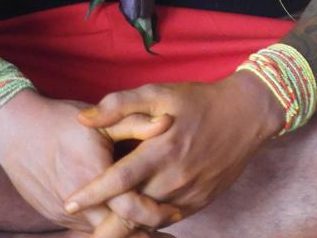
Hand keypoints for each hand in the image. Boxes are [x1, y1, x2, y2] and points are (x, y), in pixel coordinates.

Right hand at [0, 89, 171, 232]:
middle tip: (169, 224)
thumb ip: (135, 124)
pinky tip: (124, 222)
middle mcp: (75, 203)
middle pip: (116, 230)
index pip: (129, 208)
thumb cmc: (62, 122)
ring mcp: (62, 213)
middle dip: (143, 229)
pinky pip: (86, 228)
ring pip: (100, 232)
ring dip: (124, 230)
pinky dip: (106, 226)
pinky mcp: (54, 216)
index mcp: (91, 177)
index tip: (176, 212)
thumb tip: (167, 122)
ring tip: (152, 227)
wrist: (15, 131)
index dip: (155, 213)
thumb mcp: (102, 121)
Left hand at [65, 73, 281, 236]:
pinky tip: (134, 223)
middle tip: (81, 226)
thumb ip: (120, 105)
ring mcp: (189, 193)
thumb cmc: (199, 101)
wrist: (247, 114)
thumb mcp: (161, 93)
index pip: (119, 179)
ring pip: (148, 221)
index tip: (69, 203)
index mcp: (162, 149)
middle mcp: (175, 176)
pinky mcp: (200, 201)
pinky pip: (167, 220)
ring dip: (125, 228)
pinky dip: (148, 224)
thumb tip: (84, 118)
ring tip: (103, 231)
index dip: (92, 194)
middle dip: (104, 224)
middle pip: (131, 211)